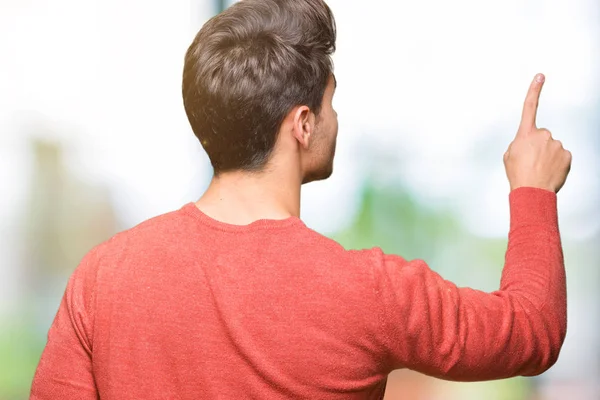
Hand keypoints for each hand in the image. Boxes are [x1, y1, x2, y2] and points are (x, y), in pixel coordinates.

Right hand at [504, 74, 571, 192]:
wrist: (532, 192)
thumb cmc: (518, 175)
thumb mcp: (509, 156)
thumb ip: (519, 143)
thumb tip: (531, 143)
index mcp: (525, 134)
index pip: (530, 107)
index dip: (534, 90)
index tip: (540, 76)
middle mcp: (543, 135)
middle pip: (541, 137)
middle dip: (537, 147)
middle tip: (530, 163)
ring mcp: (556, 144)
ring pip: (552, 147)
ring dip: (546, 157)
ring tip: (539, 170)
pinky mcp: (567, 155)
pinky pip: (561, 157)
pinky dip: (556, 164)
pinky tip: (549, 172)